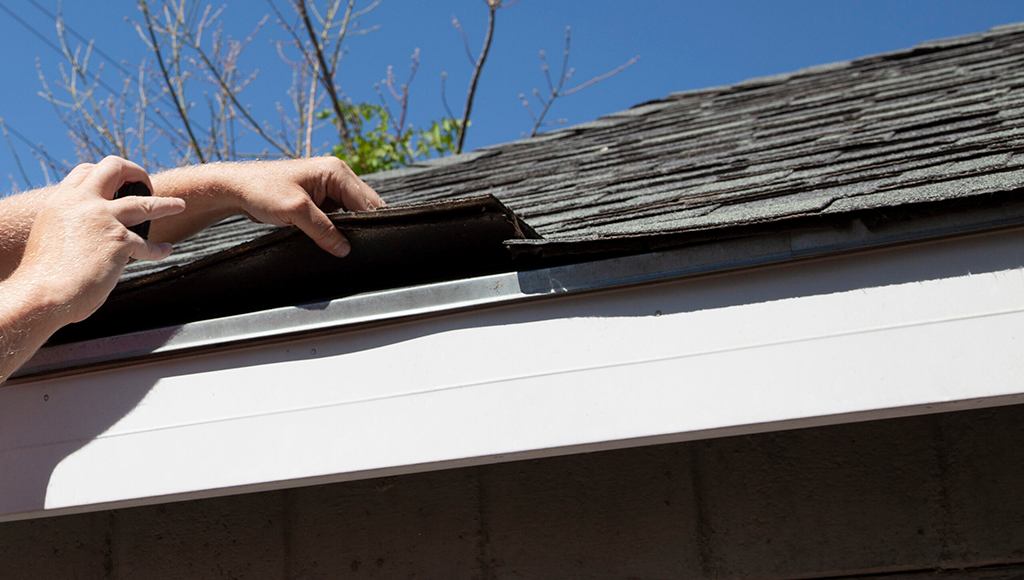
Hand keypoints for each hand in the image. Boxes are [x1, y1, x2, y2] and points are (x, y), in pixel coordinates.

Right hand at [17, 156, 184, 323]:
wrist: (42, 294)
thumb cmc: (44, 276)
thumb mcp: (51, 236)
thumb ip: (72, 226)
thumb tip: (91, 232)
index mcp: (61, 201)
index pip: (86, 172)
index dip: (105, 173)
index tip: (117, 182)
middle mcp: (82, 203)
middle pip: (114, 167)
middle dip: (135, 171)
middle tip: (146, 183)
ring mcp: (103, 219)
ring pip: (144, 203)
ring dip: (165, 204)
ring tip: (179, 205)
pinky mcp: (119, 241)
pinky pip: (147, 245)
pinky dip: (158, 250)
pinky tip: (165, 251)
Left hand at [226, 157, 384, 256]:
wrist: (235, 189)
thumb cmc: (261, 190)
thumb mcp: (296, 211)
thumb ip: (323, 230)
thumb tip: (345, 249)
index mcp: (336, 171)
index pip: (367, 201)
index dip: (370, 223)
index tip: (368, 244)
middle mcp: (336, 176)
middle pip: (363, 207)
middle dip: (360, 226)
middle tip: (354, 247)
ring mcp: (329, 188)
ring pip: (351, 213)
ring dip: (347, 228)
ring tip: (341, 244)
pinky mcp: (320, 200)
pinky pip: (338, 216)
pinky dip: (336, 229)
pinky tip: (332, 240)